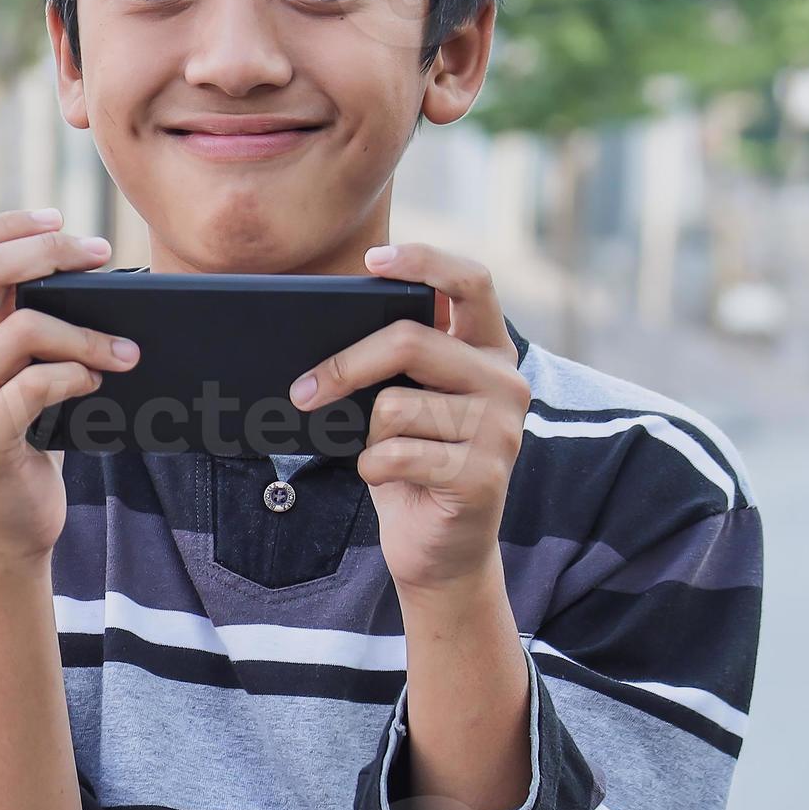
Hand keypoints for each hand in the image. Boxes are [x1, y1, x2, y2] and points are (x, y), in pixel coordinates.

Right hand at [0, 208, 136, 572]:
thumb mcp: (1, 369)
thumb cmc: (15, 435)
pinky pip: (38, 383)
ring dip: (89, 332)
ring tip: (126, 348)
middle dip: (52, 253)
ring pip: (23, 327)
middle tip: (102, 257)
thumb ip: (10, 318)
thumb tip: (74, 259)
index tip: (60, 220)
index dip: (8, 225)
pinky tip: (99, 384)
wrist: (0, 525)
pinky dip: (79, 375)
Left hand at [296, 242, 529, 594]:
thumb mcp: (401, 401)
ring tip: (382, 453)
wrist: (439, 548)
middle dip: (343, 365)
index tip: (372, 261)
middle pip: (410, 341)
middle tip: (303, 390)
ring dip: (364, 434)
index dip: (424, 260)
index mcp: (488, 351)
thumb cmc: (411, 462)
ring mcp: (501, 429)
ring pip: (393, 406)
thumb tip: (318, 341)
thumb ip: (389, 364)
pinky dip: (371, 468)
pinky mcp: (483, 474)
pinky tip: (389, 479)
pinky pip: (394, 453)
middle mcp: (505, 381)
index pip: (472, 282)